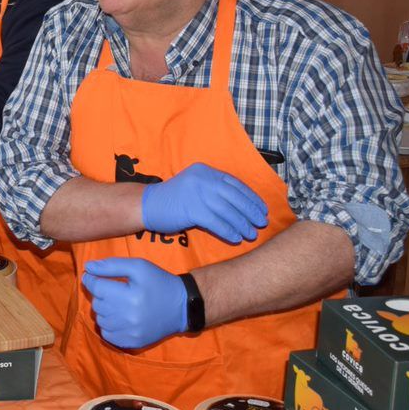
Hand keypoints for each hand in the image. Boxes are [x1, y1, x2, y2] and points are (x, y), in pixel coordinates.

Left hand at [83, 257, 186, 348]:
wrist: (182, 307)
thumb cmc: (159, 282)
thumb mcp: (139, 267)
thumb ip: (111, 265)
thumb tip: (88, 267)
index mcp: (131, 295)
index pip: (96, 287)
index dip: (90, 279)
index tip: (91, 276)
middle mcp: (129, 317)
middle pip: (97, 304)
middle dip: (100, 294)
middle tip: (112, 289)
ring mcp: (131, 332)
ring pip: (100, 320)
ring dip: (104, 310)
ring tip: (117, 303)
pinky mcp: (133, 342)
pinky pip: (107, 335)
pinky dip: (108, 325)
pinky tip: (119, 317)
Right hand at [141, 163, 267, 243]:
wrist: (146, 205)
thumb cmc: (173, 199)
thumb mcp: (194, 186)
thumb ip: (213, 190)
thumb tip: (242, 205)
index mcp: (205, 171)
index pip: (234, 183)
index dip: (251, 197)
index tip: (262, 208)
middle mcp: (202, 179)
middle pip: (234, 197)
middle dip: (250, 211)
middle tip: (262, 223)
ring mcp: (196, 193)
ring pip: (227, 211)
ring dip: (242, 224)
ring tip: (251, 234)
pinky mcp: (191, 209)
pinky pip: (216, 222)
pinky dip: (228, 231)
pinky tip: (235, 238)